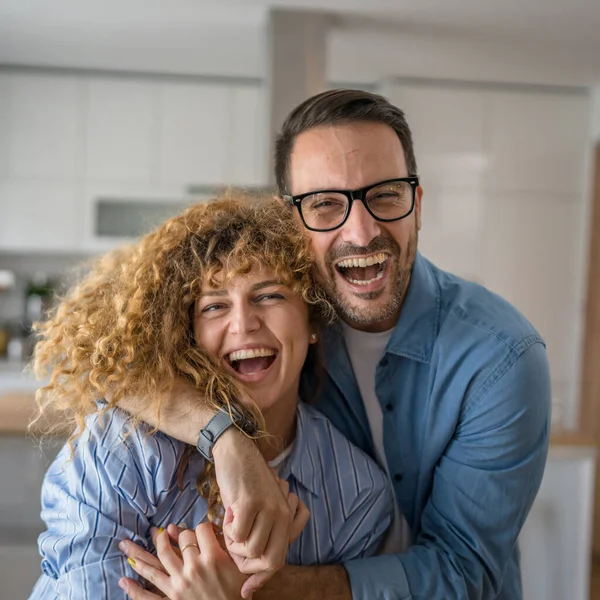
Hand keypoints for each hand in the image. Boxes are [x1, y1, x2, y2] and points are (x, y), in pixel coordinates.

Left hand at [119, 524, 246, 599]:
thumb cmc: (239, 592)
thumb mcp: (239, 566)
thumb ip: (225, 546)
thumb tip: (209, 529)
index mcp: (213, 557)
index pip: (200, 530)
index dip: (201, 527)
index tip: (202, 530)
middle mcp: (193, 568)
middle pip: (180, 540)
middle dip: (175, 533)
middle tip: (163, 531)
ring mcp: (180, 584)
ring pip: (159, 560)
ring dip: (146, 549)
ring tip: (136, 541)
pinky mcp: (172, 599)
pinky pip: (149, 595)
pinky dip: (135, 589)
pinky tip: (124, 580)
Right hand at [213, 429, 294, 596]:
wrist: (236, 451)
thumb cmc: (245, 481)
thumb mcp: (261, 507)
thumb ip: (263, 531)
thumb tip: (251, 567)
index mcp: (286, 517)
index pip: (279, 560)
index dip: (262, 578)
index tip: (246, 590)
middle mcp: (282, 514)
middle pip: (269, 561)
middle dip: (247, 564)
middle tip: (233, 548)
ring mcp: (269, 508)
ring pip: (251, 550)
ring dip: (234, 543)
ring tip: (231, 522)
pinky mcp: (251, 503)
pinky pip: (237, 535)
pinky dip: (228, 529)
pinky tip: (229, 511)